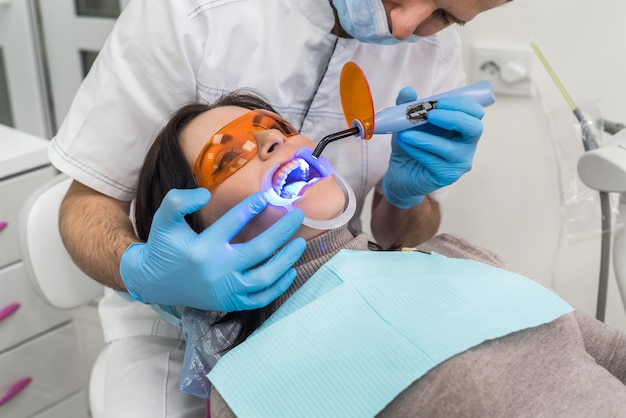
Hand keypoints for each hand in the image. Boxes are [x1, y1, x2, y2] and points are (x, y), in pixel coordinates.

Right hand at [120, 188, 305, 311]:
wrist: (154, 282)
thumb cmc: (163, 246)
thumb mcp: (164, 219)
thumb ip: (179, 201)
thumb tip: (206, 194)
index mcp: (202, 248)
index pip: (233, 223)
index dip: (251, 207)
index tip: (267, 196)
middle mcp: (216, 270)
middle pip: (259, 250)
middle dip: (282, 231)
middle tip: (299, 215)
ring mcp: (225, 289)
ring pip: (265, 277)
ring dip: (286, 259)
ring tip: (300, 242)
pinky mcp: (229, 302)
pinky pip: (259, 298)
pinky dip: (277, 286)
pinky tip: (289, 270)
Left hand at [382, 86, 484, 208]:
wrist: (400, 173)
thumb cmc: (411, 145)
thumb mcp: (406, 123)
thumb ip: (407, 107)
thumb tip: (408, 91)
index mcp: (463, 127)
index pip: (475, 112)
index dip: (462, 104)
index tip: (439, 102)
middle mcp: (467, 145)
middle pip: (474, 128)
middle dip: (453, 118)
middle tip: (430, 114)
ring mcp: (460, 162)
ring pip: (450, 148)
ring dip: (426, 138)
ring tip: (405, 133)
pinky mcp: (447, 177)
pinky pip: (434, 161)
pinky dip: (418, 150)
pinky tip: (404, 143)